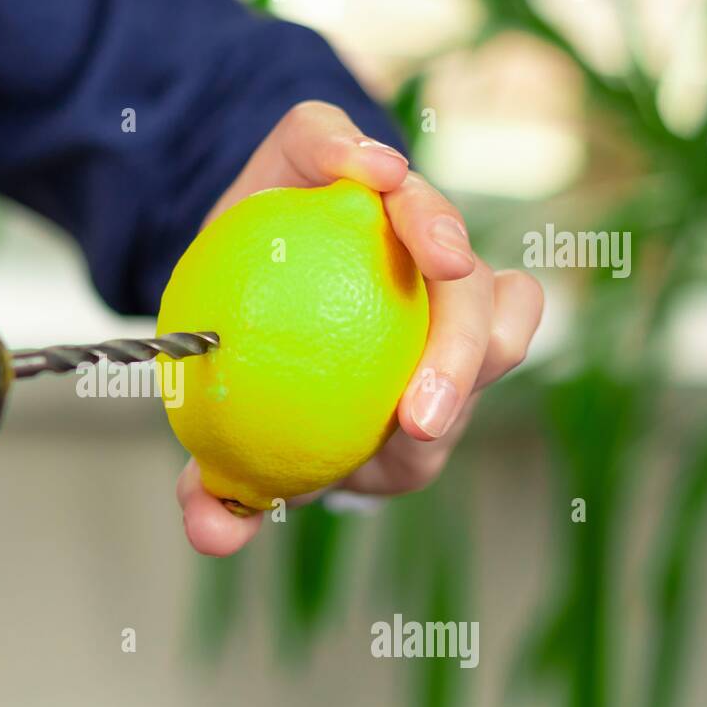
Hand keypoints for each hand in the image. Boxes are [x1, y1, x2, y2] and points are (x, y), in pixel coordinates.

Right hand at [179, 101, 543, 555]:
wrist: (228, 292)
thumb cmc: (239, 384)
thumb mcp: (220, 445)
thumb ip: (216, 488)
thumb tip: (208, 536)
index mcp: (408, 402)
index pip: (439, 428)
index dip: (436, 429)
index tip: (409, 424)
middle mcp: (444, 334)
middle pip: (498, 335)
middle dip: (463, 350)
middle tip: (402, 338)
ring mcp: (433, 265)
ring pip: (469, 245)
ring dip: (440, 237)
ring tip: (395, 230)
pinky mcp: (394, 195)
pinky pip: (396, 178)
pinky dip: (385, 175)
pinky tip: (357, 170)